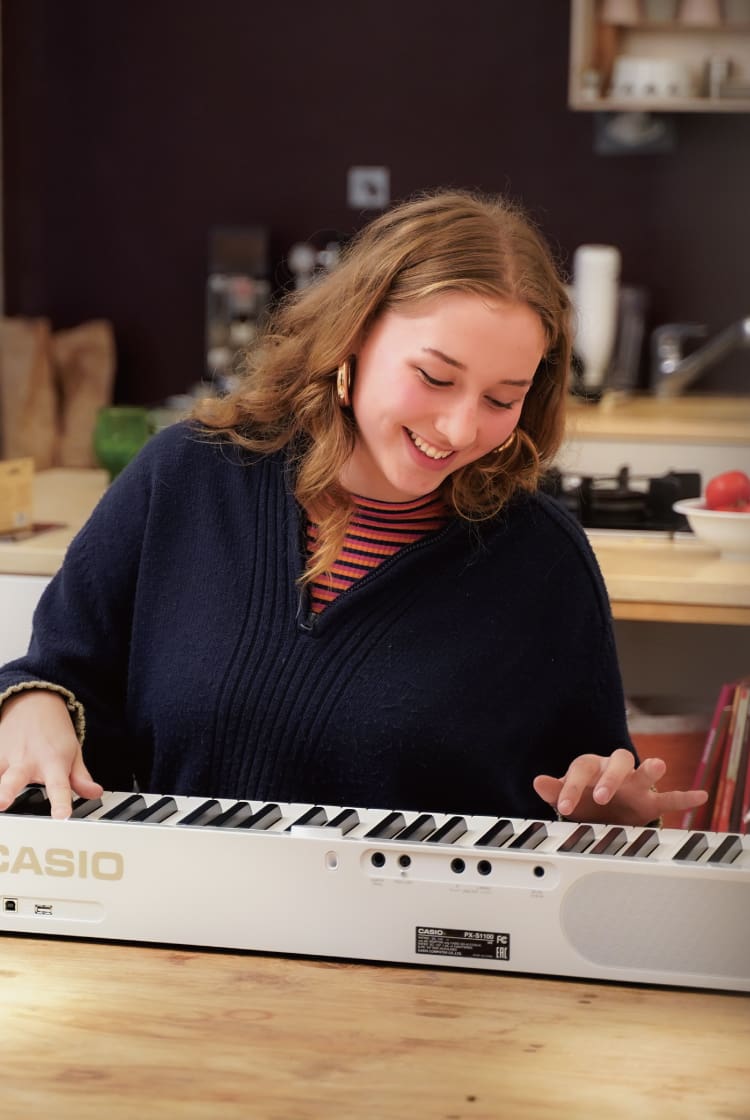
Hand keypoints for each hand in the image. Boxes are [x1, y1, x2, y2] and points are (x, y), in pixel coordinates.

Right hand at [0, 690, 102, 819]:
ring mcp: (6, 757)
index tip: (61, 816)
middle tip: (2, 803)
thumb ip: (80, 777)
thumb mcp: (73, 752)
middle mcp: (27, 761)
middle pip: (15, 779)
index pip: (59, 786)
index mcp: (52, 762)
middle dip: (6, 792)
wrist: (33, 703)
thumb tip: (95, 793)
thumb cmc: (54, 732)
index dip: (61, 802)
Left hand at [533, 748, 708, 826]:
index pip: (581, 769)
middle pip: (617, 761)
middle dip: (610, 777)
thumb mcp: (566, 796)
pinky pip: (670, 798)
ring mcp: (635, 786)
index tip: (563, 808)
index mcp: (591, 767)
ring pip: (644, 772)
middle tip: (601, 795)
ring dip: (650, 770)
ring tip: (659, 766)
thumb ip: (555, 789)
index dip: (571, 787)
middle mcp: (615, 771)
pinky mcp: (651, 802)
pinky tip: (700, 796)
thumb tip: (537, 781)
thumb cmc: (583, 800)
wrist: (602, 814)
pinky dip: (685, 797)